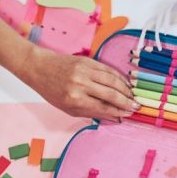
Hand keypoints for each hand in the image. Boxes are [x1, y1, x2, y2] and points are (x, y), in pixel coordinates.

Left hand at [21, 47, 138, 121]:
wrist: (40, 68)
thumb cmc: (52, 91)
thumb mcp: (68, 108)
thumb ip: (92, 113)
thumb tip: (114, 117)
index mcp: (75, 100)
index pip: (103, 107)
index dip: (118, 111)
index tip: (129, 114)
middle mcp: (81, 85)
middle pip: (111, 94)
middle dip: (126, 101)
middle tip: (137, 106)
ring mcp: (84, 71)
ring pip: (112, 80)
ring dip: (125, 89)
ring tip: (133, 95)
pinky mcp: (87, 61)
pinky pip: (107, 70)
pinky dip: (118, 77)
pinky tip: (125, 83)